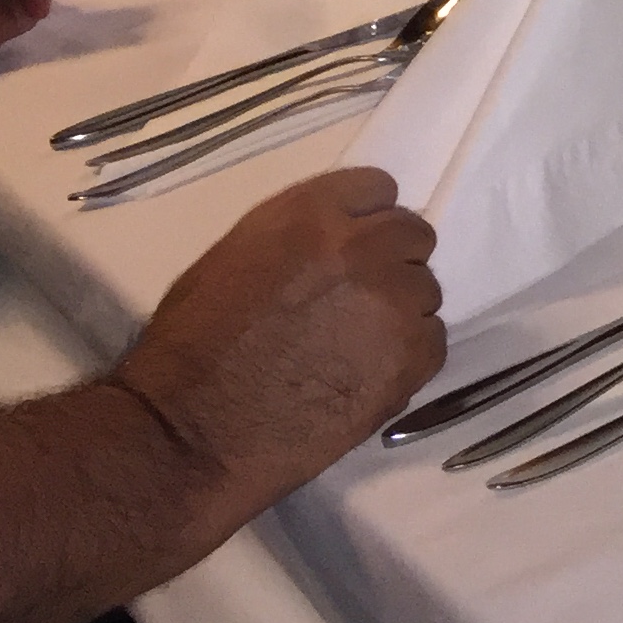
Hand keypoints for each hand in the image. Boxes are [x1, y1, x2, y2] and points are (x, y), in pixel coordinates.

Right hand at [113, 170, 444, 517]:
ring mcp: (394, 303)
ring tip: (352, 348)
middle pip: (411, 236)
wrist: (192, 434)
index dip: (365, 220)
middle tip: (355, 302)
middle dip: (389, 262)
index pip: (377, 188)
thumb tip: (336, 239)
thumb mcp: (233, 258)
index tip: (352, 247)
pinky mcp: (412, 358)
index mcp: (312, 215)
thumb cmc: (191, 348)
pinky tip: (363, 377)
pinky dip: (407, 357)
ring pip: (424, 291)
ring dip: (398, 312)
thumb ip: (298, 236)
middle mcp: (364, 248)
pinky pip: (432, 341)